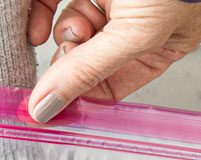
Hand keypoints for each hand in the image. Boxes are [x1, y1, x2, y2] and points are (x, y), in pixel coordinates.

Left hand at [26, 0, 200, 122]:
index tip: (54, 107)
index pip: (119, 82)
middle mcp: (138, 17)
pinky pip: (54, 0)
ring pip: (73, 28)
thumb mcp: (133, 35)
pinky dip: (41, 14)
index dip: (86, 95)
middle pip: (91, 56)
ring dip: (64, 35)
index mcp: (165, 40)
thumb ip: (88, 72)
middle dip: (75, 59)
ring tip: (72, 30)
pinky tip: (35, 29)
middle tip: (70, 56)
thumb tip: (49, 108)